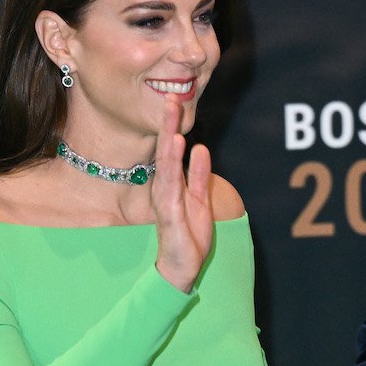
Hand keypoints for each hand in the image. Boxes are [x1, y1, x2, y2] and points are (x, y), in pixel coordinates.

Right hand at [151, 96, 213, 291]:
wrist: (182, 266)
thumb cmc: (188, 234)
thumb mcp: (200, 199)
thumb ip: (200, 175)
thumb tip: (201, 149)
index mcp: (171, 184)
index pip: (170, 150)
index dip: (172, 127)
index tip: (175, 102)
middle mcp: (164, 188)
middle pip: (165, 151)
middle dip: (167, 125)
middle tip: (170, 99)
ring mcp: (166, 200)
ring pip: (166, 164)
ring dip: (169, 140)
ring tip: (172, 118)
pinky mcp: (171, 212)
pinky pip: (173, 185)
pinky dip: (176, 165)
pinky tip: (178, 147)